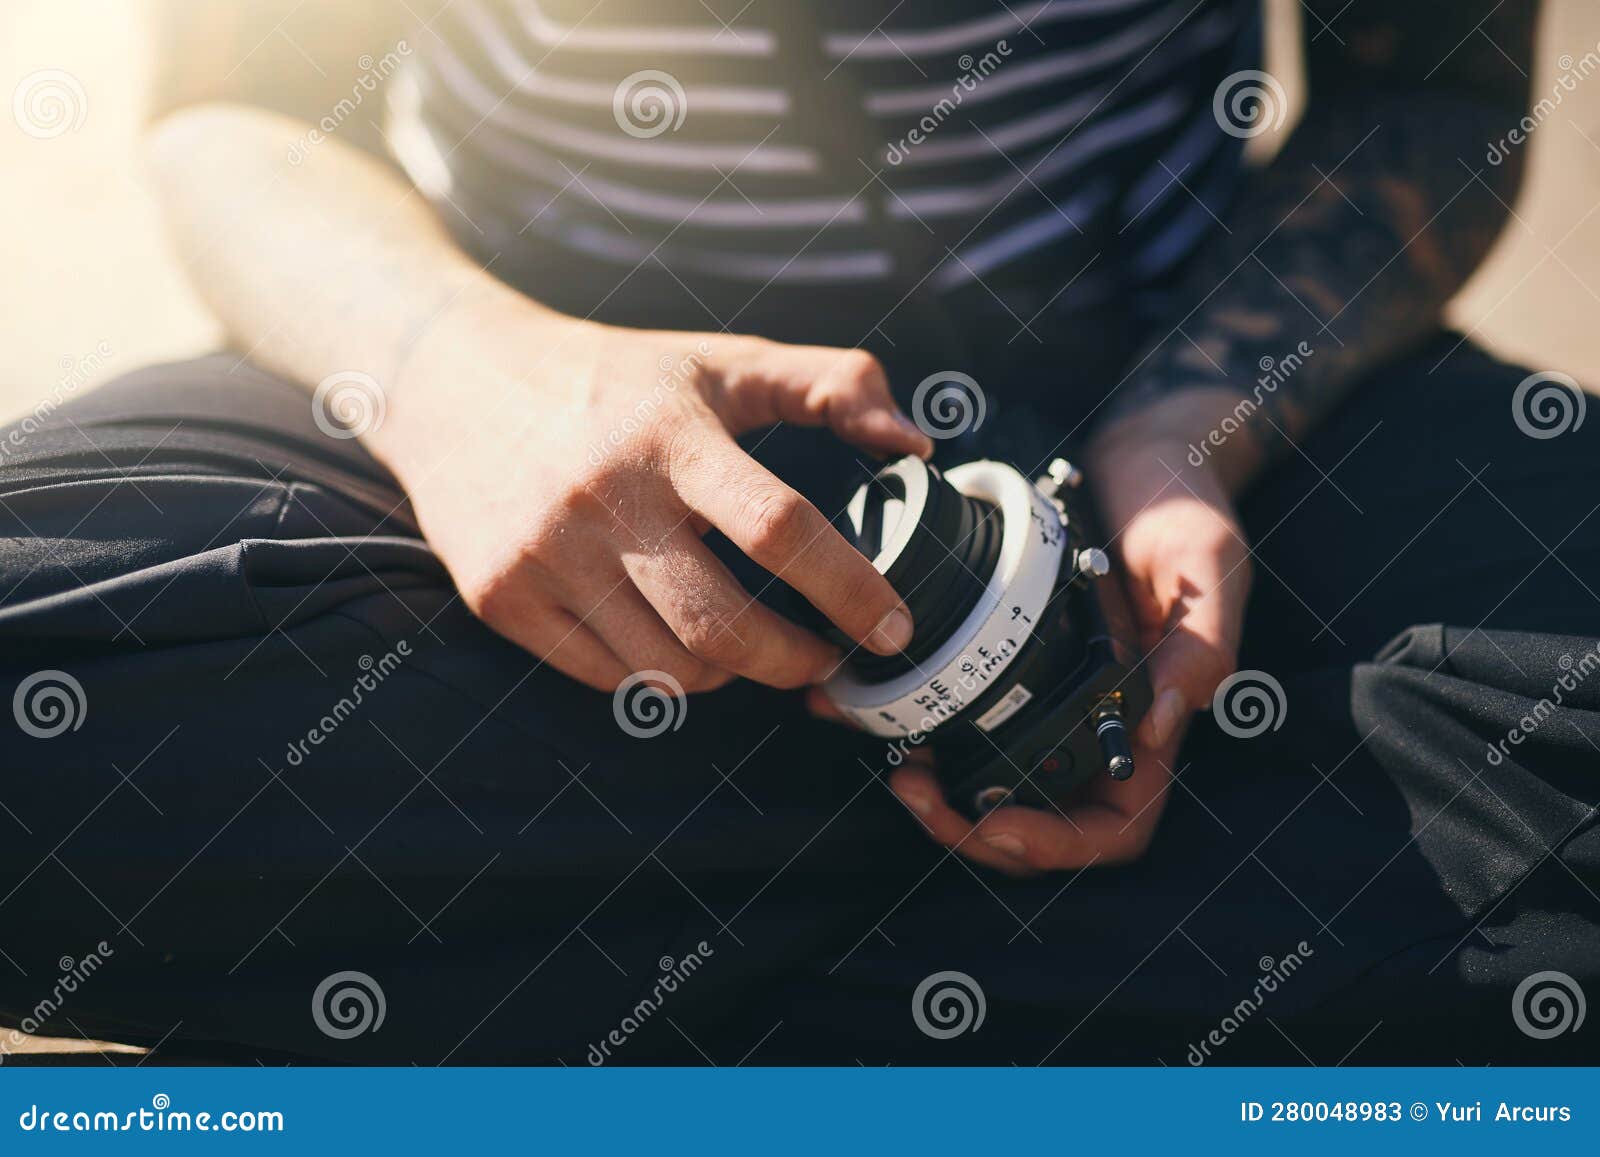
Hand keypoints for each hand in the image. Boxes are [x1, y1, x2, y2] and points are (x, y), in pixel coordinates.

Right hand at [373, 304, 932, 691]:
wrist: (452, 381)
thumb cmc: (615, 379)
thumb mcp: (721, 361)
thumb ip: (832, 385)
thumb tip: (919, 441)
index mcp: (670, 433)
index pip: (779, 527)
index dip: (850, 589)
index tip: (894, 628)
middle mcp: (603, 498)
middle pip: (724, 626)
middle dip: (795, 660)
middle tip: (826, 656)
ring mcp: (545, 555)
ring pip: (668, 669)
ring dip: (729, 673)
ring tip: (747, 643)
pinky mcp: (503, 598)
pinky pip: (608, 677)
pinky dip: (660, 674)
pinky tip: (673, 638)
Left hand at [822, 389, 1254, 874]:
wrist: (1137, 448)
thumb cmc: (1182, 503)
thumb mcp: (1204, 565)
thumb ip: (1199, 646)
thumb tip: (1158, 724)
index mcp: (1151, 718)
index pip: (1113, 826)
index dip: (1055, 845)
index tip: (994, 822)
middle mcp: (1097, 720)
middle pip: (1038, 819)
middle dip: (973, 826)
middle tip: (913, 790)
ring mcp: (1048, 694)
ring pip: (990, 780)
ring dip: (938, 791)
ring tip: (891, 764)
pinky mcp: (1005, 658)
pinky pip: (955, 708)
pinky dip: (910, 719)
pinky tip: (859, 706)